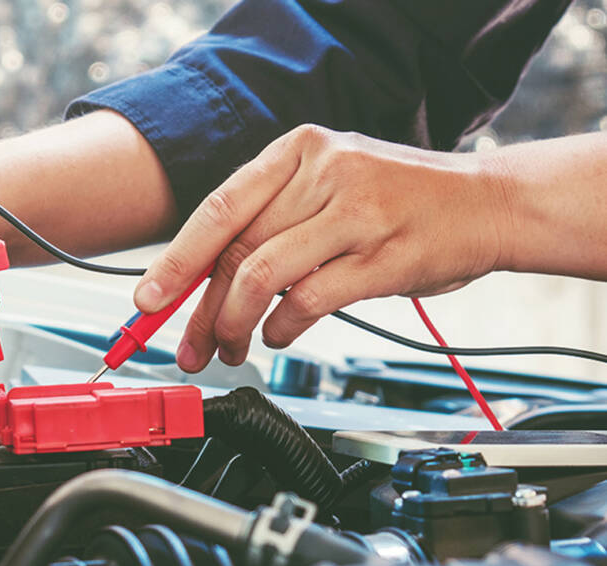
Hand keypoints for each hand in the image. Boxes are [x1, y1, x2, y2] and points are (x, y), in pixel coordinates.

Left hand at [133, 124, 513, 371]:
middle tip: (188, 347)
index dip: (176, 260)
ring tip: (231, 348)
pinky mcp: (383, 257)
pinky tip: (280, 335)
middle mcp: (324, 173)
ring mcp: (356, 213)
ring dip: (235, 324)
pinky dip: (283, 328)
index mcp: (298, 151)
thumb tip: (198, 278)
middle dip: (200, 310)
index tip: (147, 300)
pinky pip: (309, 301)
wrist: (483, 203)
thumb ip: (269, 221)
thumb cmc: (394, 200)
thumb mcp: (325, 185)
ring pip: (263, 277)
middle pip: (236, 251)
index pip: (218, 209)